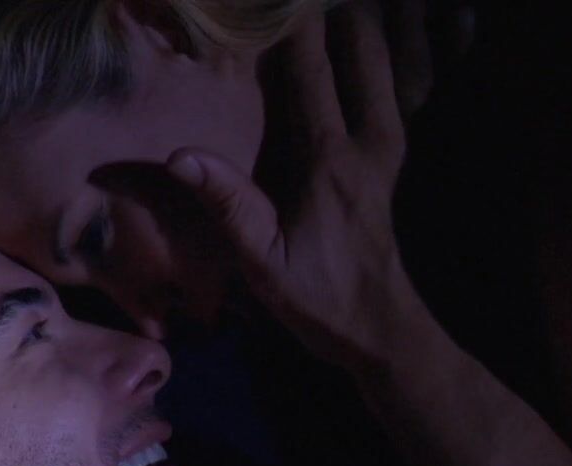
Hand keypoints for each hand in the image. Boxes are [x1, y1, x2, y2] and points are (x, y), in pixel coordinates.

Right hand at [168, 5, 420, 372]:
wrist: (381, 327)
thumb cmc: (318, 298)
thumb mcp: (263, 262)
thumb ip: (227, 205)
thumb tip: (180, 155)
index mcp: (329, 156)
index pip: (310, 66)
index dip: (289, 21)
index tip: (261, 1)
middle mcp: (366, 136)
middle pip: (359, 45)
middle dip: (329, 13)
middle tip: (285, 3)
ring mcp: (386, 141)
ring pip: (381, 57)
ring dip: (355, 26)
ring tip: (320, 10)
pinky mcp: (390, 152)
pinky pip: (385, 84)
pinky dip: (368, 54)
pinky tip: (349, 38)